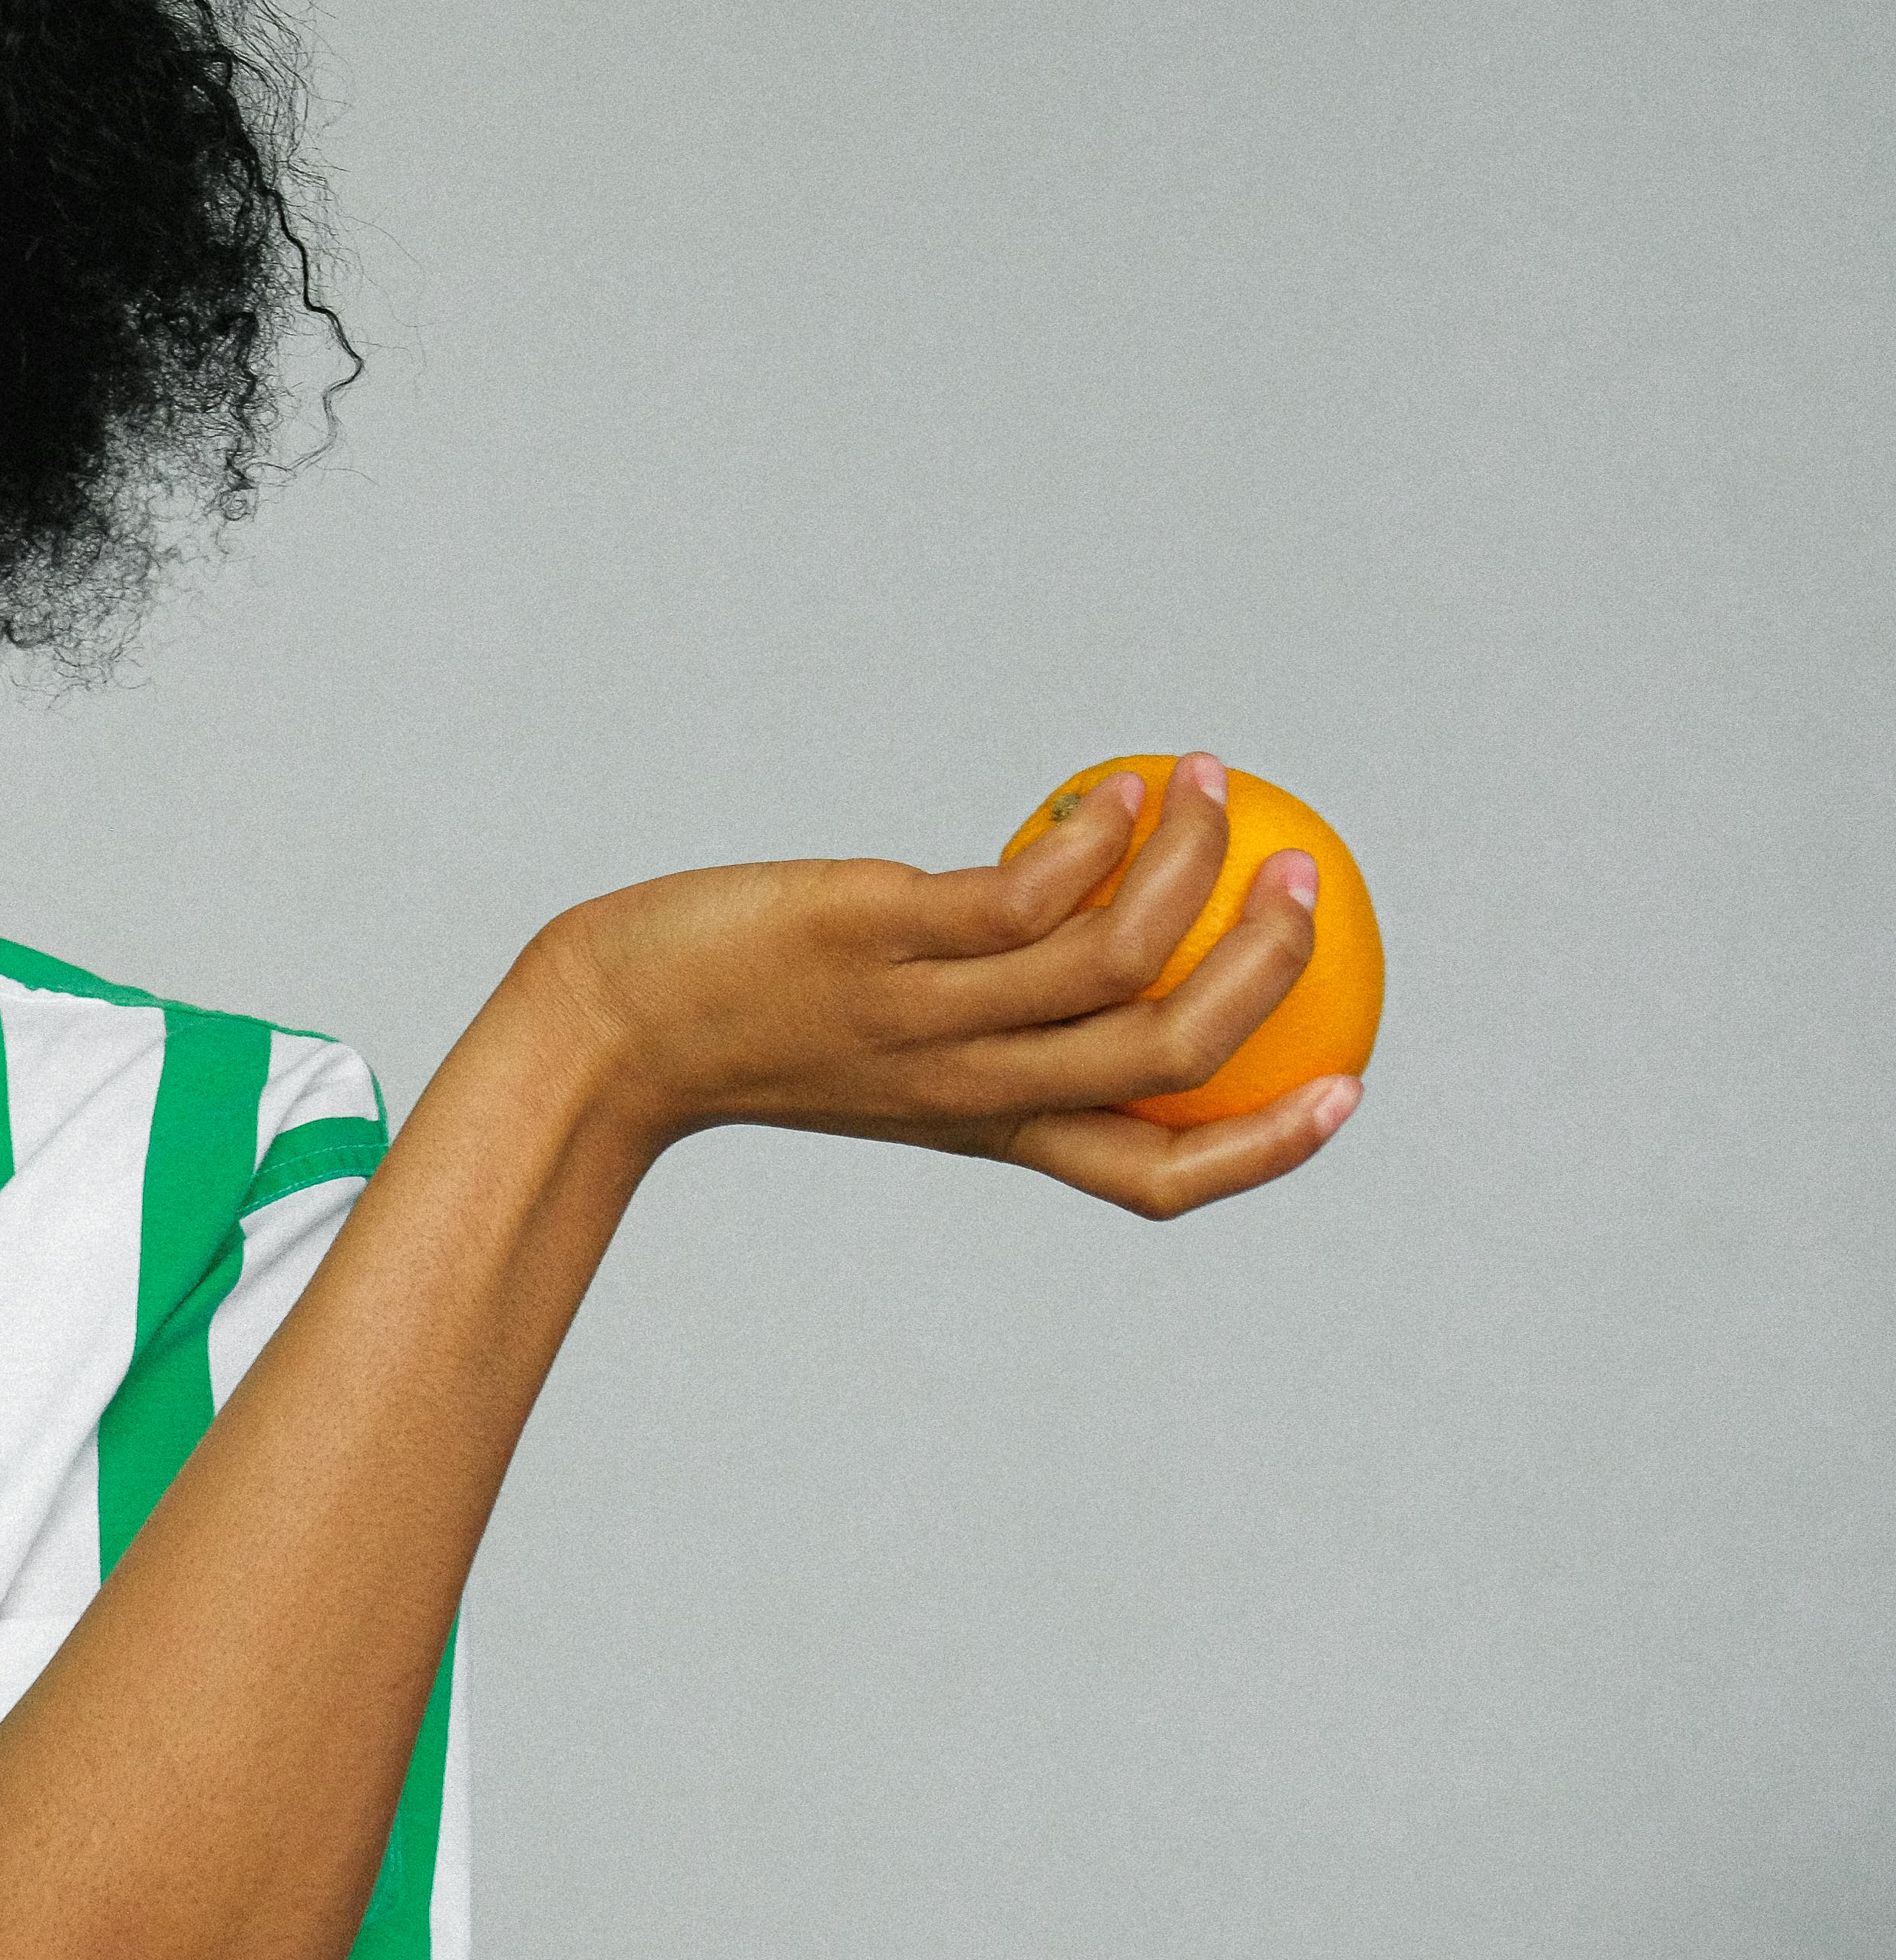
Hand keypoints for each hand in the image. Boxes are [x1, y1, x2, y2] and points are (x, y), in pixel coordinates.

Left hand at [533, 757, 1358, 1219]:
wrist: (607, 1029)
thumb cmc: (748, 1027)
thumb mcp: (886, 1047)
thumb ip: (981, 1017)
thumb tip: (1074, 926)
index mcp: (991, 1129)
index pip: (1158, 1178)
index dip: (1270, 1148)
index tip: (1351, 1086)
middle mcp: (975, 1087)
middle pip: (1173, 1054)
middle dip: (1270, 969)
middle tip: (1307, 876)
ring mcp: (929, 1016)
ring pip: (1116, 960)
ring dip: (1193, 862)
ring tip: (1214, 781)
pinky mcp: (877, 940)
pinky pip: (1026, 893)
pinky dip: (1094, 836)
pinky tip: (1113, 791)